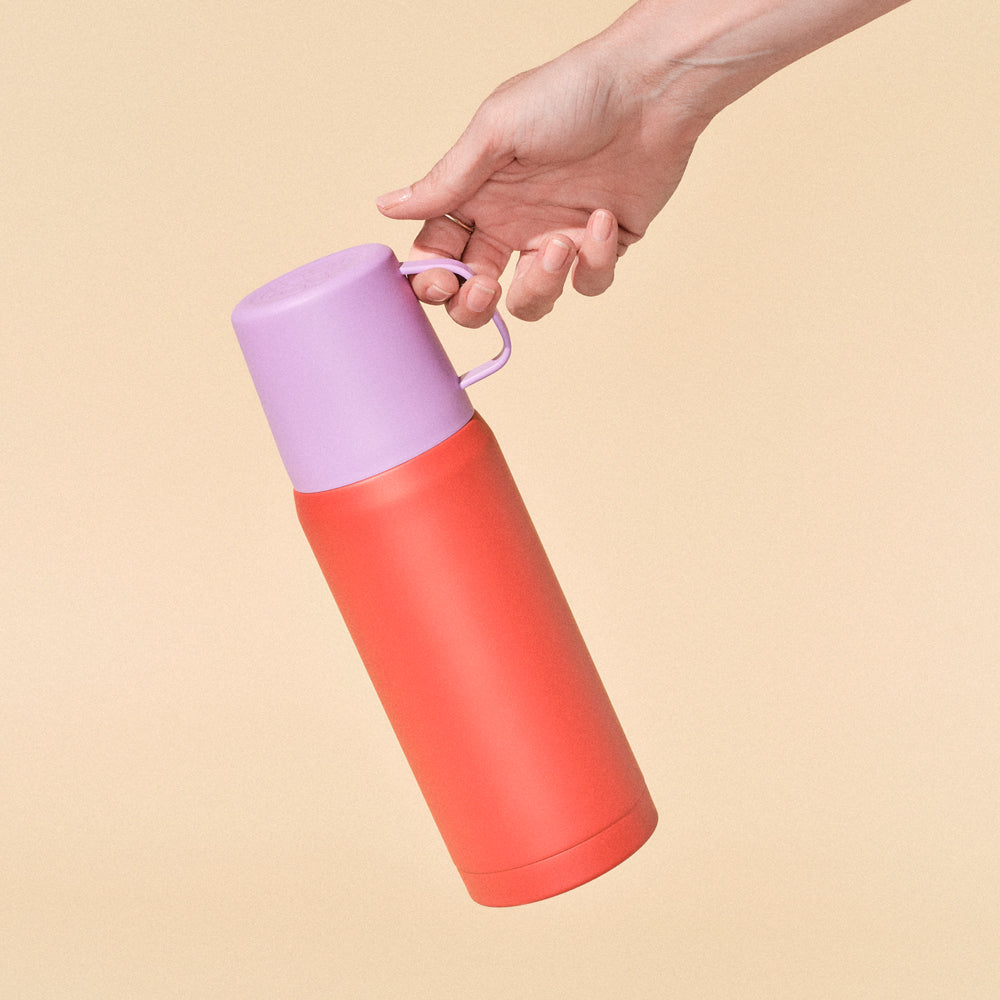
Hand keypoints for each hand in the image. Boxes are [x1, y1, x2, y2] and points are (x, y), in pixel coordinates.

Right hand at [377, 32, 710, 325]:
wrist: (650, 90)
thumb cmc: (570, 95)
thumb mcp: (496, 132)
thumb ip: (446, 180)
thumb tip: (387, 206)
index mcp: (479, 197)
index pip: (439, 254)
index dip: (432, 279)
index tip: (438, 282)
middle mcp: (512, 224)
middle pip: (476, 294)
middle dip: (473, 306)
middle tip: (485, 289)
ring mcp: (556, 239)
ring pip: (531, 302)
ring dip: (541, 285)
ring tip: (560, 244)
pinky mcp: (601, 248)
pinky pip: (588, 283)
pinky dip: (594, 260)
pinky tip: (603, 217)